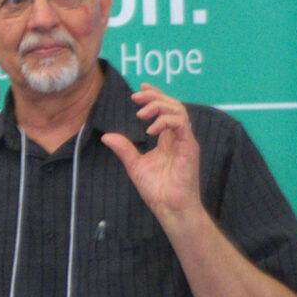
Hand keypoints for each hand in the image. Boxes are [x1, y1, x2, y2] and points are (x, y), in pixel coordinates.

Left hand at [101, 82, 200, 220]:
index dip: (154, 96)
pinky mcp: (190, 147)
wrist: (169, 207)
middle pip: (172, 105)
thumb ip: (124, 148)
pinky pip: (181, 125)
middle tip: (136, 96)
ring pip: (178, 110)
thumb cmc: (156, 189)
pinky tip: (150, 129)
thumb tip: (107, 136)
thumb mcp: (134, 164)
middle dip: (154, 97)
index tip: (140, 89)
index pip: (164, 110)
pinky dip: (165, 121)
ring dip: (159, 106)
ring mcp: (185, 141)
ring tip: (141, 113)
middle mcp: (178, 137)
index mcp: (167, 139)